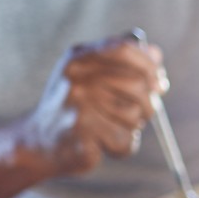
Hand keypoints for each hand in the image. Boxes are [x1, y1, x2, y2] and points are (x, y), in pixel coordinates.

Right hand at [19, 36, 167, 175]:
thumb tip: (155, 53)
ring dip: (132, 127)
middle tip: (142, 114)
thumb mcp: (92, 77)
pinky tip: (103, 145)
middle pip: (137, 84)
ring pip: (133, 114)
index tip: (159, 83)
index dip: (149, 66)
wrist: (40, 141)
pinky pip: (124, 141)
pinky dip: (121, 147)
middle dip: (148, 103)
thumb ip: (123, 63)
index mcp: (79, 58)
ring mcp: (76, 105)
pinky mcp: (81, 134)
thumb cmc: (74, 108)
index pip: (124, 50)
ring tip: (112, 128)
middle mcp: (75, 78)